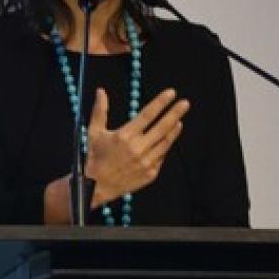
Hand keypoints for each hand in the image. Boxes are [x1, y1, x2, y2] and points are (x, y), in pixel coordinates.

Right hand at [85, 87, 188, 206]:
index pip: (147, 115)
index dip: (160, 102)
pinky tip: (168, 139)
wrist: (96, 187)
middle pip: (162, 127)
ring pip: (165, 142)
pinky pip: (162, 157)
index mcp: (124, 136)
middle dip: (175, 113)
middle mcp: (137, 148)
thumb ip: (99, 111)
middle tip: (185, 103)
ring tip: (179, 121)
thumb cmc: (95, 158)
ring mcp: (146, 162)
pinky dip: (166, 146)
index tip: (171, 93)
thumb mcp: (94, 133)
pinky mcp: (150, 173)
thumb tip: (100, 91)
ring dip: (174, 130)